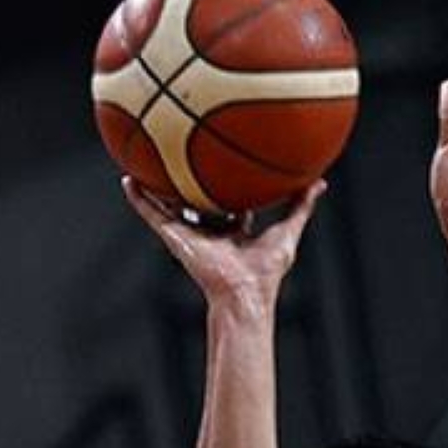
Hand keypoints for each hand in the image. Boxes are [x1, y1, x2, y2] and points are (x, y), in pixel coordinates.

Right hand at [122, 176, 324, 302]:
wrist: (242, 292)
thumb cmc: (265, 271)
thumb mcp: (287, 231)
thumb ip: (301, 207)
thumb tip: (320, 183)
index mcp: (234, 231)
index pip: (230, 204)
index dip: (229, 186)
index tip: (227, 168)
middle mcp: (210, 231)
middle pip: (198, 201)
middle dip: (192, 183)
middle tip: (185, 156)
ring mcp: (190, 234)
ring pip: (170, 205)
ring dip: (158, 186)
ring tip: (145, 162)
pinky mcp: (174, 237)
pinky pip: (152, 214)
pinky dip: (139, 199)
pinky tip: (128, 180)